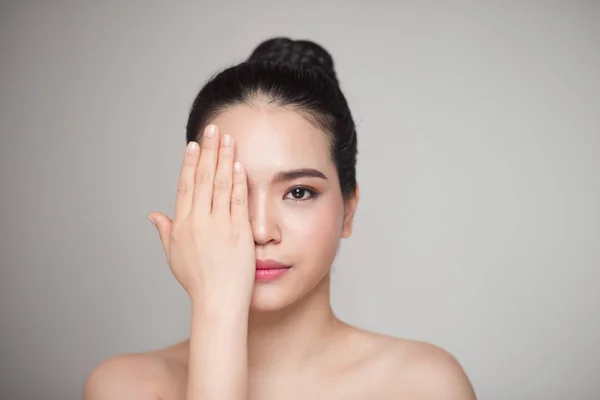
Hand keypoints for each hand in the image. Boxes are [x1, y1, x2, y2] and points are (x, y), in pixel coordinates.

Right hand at [148, 125, 255, 307]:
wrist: (218, 302)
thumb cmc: (197, 282)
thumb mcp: (174, 256)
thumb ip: (165, 231)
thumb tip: (153, 214)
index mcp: (181, 226)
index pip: (185, 186)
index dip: (190, 163)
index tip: (194, 144)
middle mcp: (198, 222)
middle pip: (203, 178)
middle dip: (208, 151)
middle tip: (212, 129)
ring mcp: (219, 226)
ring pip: (221, 184)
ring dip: (224, 158)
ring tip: (227, 138)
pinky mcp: (238, 232)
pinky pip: (238, 201)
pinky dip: (238, 181)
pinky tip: (238, 164)